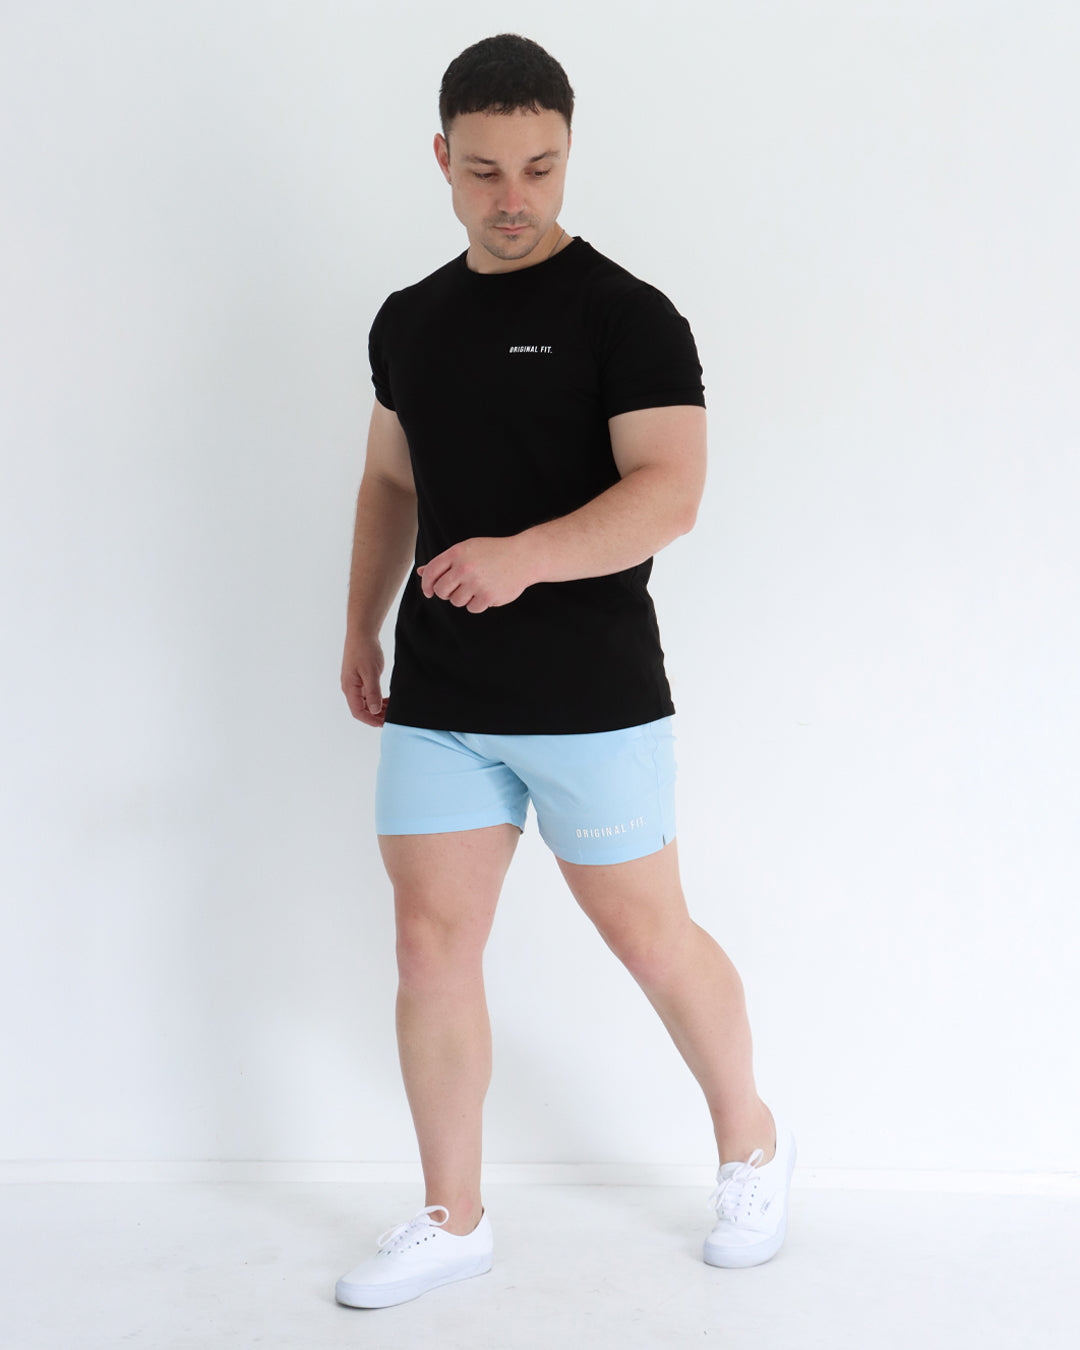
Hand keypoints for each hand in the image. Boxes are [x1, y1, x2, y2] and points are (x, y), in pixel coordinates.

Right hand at [341, 632, 385, 726]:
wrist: (362, 633)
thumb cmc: (365, 650)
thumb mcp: (371, 672)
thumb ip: (373, 692)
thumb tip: (374, 710)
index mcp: (350, 688)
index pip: (358, 712)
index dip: (370, 720)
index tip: (384, 724)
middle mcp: (350, 688)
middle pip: (361, 709)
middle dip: (376, 716)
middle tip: (391, 718)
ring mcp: (355, 684)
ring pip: (365, 703)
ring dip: (377, 708)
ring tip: (391, 709)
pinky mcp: (360, 679)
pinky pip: (368, 695)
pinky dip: (377, 699)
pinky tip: (387, 700)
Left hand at [417, 535, 534, 613]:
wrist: (523, 557)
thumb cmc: (493, 553)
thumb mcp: (467, 549)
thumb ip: (444, 562)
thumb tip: (420, 572)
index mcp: (457, 553)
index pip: (431, 572)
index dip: (426, 584)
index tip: (429, 591)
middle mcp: (464, 567)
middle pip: (441, 591)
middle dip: (445, 593)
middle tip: (456, 589)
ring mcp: (476, 582)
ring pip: (456, 601)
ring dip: (463, 598)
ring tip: (476, 588)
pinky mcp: (488, 596)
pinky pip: (472, 608)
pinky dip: (477, 604)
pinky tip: (486, 592)